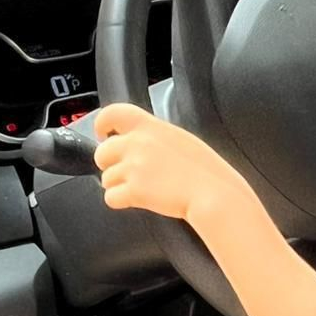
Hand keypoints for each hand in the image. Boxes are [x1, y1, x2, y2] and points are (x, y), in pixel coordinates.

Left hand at [93, 103, 249, 228]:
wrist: (214, 193)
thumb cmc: (205, 170)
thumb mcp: (180, 139)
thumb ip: (154, 136)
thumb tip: (138, 140)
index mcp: (151, 127)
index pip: (112, 113)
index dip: (102, 123)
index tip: (104, 134)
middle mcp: (138, 144)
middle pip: (102, 153)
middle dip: (110, 164)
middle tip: (128, 172)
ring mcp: (134, 167)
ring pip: (106, 178)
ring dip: (119, 185)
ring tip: (143, 188)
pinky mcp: (133, 191)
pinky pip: (110, 198)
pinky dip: (121, 201)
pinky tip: (139, 199)